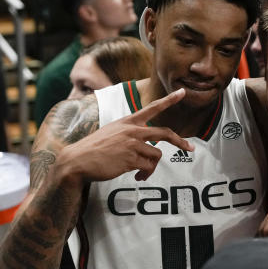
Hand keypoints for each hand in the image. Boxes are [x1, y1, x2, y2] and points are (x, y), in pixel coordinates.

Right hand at [61, 89, 194, 182]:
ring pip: (156, 155)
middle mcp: (132, 130)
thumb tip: (145, 146)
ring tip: (141, 172)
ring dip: (151, 167)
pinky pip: (148, 167)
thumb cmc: (93, 149)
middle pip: (164, 133)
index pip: (152, 108)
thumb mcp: (111, 133)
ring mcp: (132, 144)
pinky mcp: (131, 158)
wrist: (77, 161)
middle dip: (180, 141)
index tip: (182, 92)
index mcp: (127, 121)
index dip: (169, 100)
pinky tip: (137, 176)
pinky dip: (146, 173)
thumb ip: (129, 135)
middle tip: (191, 148)